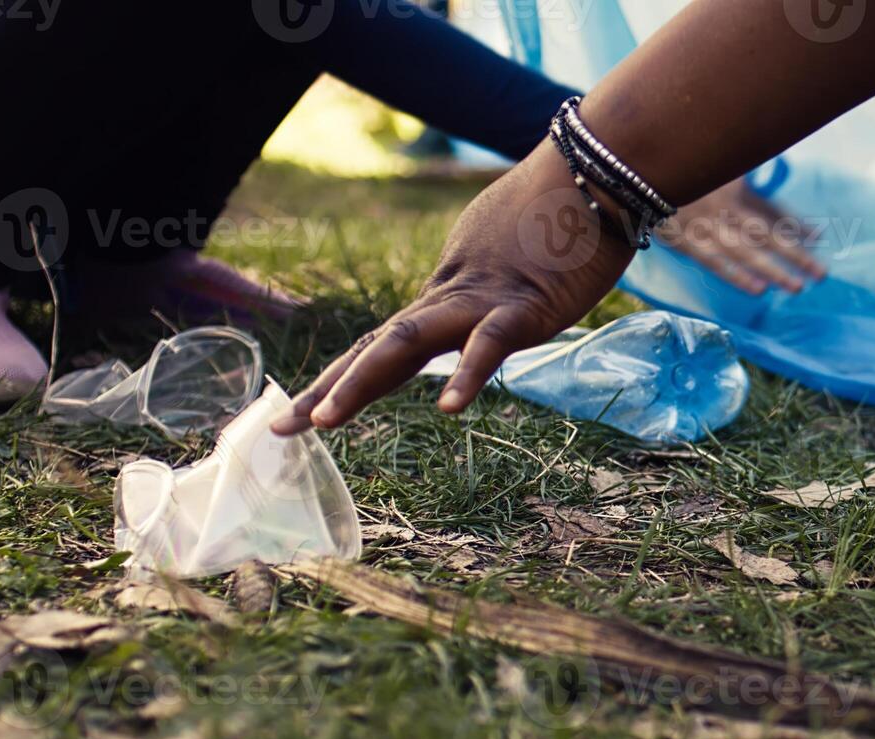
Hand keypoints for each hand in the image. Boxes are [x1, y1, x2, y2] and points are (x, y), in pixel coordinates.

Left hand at [271, 146, 636, 434]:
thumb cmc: (564, 212)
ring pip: (406, 343)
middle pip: (377, 346)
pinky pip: (489, 345)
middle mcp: (449, 294)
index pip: (386, 339)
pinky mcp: (523, 306)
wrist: (591, 173)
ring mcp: (481, 300)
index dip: (346, 374)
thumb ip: (491, 282)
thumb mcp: (512, 254)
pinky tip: (450, 408)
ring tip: (326, 420)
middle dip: (328, 388)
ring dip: (361, 382)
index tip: (308, 411)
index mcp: (448, 289)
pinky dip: (467, 374)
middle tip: (282, 428)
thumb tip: (488, 307)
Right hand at [656, 178, 824, 293]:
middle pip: (767, 233)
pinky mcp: (685, 240)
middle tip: (821, 274)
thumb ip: (739, 179)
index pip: (772, 210)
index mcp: (733, 186)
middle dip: (795, 254)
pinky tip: (759, 289)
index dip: (796, 224)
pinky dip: (736, 275)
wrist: (631, 174)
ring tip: (797, 287)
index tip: (819, 238)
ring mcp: (705, 225)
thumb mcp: (714, 170)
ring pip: (746, 250)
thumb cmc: (678, 170)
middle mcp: (725, 206)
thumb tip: (765, 193)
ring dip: (773, 269)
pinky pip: (714, 261)